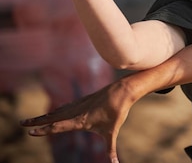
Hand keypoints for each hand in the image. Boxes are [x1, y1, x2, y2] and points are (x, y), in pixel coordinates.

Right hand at [20, 79, 135, 162]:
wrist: (122, 91)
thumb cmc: (117, 112)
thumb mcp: (112, 132)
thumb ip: (110, 149)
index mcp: (80, 120)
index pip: (58, 127)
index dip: (44, 130)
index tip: (30, 132)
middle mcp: (76, 111)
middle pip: (52, 117)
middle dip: (36, 121)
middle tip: (21, 123)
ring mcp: (79, 104)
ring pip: (58, 111)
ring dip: (44, 116)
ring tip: (32, 120)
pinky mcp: (83, 100)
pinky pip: (66, 107)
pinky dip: (57, 110)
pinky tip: (54, 112)